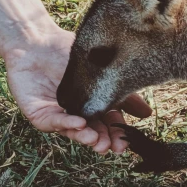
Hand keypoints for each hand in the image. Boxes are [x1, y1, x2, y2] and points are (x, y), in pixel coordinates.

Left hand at [0, 0, 150, 152]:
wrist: (38, 39)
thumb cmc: (70, 52)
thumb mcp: (104, 72)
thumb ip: (125, 95)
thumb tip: (147, 114)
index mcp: (94, 105)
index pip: (108, 124)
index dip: (116, 136)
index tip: (125, 144)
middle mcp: (77, 113)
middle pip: (92, 132)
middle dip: (102, 141)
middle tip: (111, 147)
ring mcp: (58, 115)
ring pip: (73, 131)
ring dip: (85, 136)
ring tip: (95, 139)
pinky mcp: (39, 113)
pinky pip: (53, 122)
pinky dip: (65, 124)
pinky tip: (78, 123)